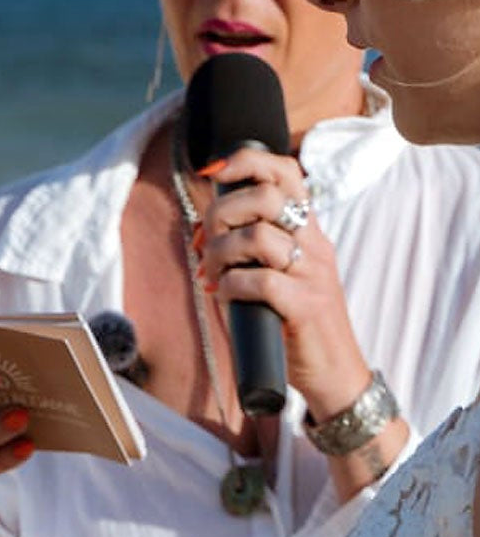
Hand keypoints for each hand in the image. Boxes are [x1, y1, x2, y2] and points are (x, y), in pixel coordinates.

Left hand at [196, 147, 370, 419]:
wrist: (335, 375)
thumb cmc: (294, 320)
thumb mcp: (277, 272)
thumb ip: (249, 246)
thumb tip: (201, 233)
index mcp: (307, 229)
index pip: (285, 171)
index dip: (247, 161)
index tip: (213, 172)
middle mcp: (314, 243)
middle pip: (264, 196)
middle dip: (221, 213)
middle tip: (208, 242)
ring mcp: (313, 273)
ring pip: (256, 236)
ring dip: (220, 254)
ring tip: (214, 274)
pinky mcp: (306, 306)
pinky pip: (258, 281)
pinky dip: (231, 286)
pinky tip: (226, 297)